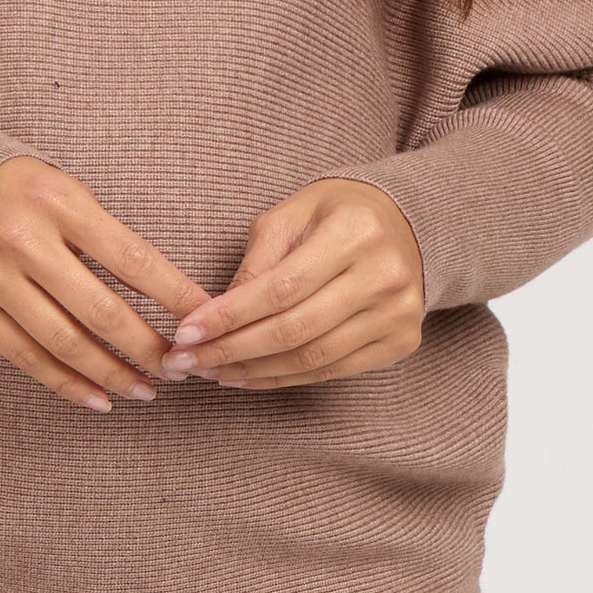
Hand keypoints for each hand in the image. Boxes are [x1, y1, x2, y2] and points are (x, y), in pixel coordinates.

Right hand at [0, 157, 211, 410]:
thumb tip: (160, 293)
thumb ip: (100, 233)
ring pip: (64, 343)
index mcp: (58, 202)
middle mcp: (23, 241)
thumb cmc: (15, 187)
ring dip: (112, 374)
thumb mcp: (61, 187)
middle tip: (181, 368)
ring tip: (145, 391)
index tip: (205, 320)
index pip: (132, 258)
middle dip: (148, 346)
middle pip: (100, 310)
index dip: (174, 295)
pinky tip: (97, 399)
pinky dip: (65, 383)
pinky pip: (25, 356)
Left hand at [158, 179, 424, 388]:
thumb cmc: (335, 214)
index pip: (280, 287)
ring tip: (213, 372)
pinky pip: (334, 369)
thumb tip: (216, 315)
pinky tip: (251, 376)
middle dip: (233, 349)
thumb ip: (256, 260)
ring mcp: (399, 313)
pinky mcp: (402, 341)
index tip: (186, 333)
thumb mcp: (291, 214)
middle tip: (187, 362)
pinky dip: (286, 378)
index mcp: (355, 232)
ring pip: (313, 357)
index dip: (230, 315)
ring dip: (255, 371)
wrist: (405, 223)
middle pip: (295, 329)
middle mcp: (384, 275)